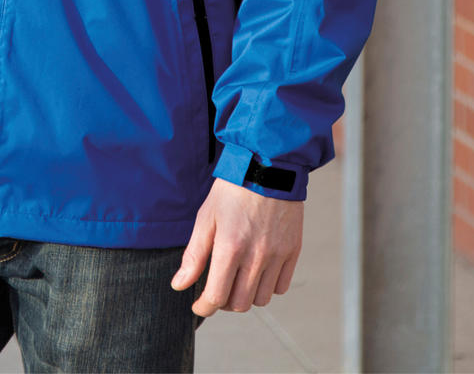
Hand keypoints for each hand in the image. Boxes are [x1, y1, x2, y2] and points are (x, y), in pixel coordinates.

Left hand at [171, 177, 302, 314]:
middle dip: (224, 302)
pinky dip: (268, 286)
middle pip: (240, 304)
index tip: (198, 304)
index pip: (216, 297)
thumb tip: (180, 284)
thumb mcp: (206, 217)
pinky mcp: (293, 251)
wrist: (267, 165)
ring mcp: (277, 255)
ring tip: (238, 280)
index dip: (204, 307)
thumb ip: (194, 254)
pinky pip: (281, 287)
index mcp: (230, 247)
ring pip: (262, 299)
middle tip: (217, 288)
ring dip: (247, 296)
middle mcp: (256, 256)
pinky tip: (258, 272)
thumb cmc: (233, 190)